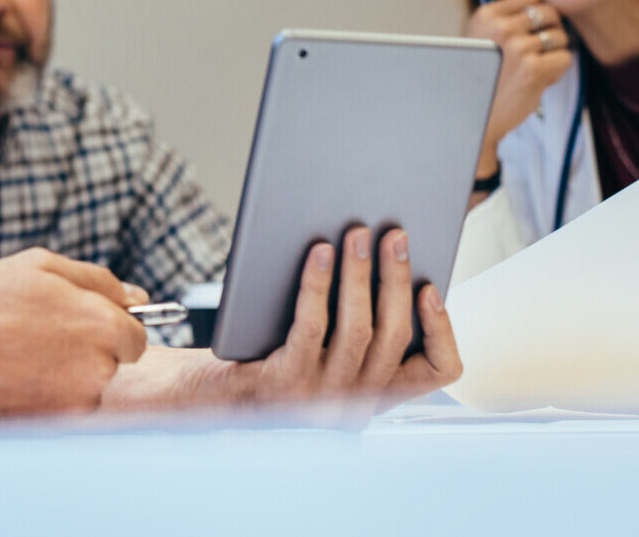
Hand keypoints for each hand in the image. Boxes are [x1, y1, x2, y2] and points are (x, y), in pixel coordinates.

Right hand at [0, 247, 146, 415]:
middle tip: (39, 334)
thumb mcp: (41, 266)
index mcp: (103, 324)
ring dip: (63, 373)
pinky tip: (11, 377)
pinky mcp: (50, 427)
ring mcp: (74, 402)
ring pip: (85, 386)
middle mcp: (98, 368)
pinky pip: (60, 408)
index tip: (79, 323)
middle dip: (87, 348)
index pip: (137, 335)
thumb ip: (99, 280)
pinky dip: (43, 396)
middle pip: (112, 362)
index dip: (108, 325)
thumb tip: (138, 297)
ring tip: (17, 353)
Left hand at [108, 227, 460, 423]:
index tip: (431, 286)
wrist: (195, 396)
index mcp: (373, 397)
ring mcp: (319, 400)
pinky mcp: (282, 386)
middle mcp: (353, 406)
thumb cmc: (262, 358)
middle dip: (398, 278)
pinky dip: (318, 285)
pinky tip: (318, 251)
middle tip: (395, 234)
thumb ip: (353, 321)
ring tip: (358, 233)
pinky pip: (311, 327)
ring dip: (362, 275)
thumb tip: (378, 253)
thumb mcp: (320, 346)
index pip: (437, 373)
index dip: (443, 329)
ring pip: (359, 330)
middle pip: (395, 337)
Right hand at [464, 0, 573, 173]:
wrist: (472, 118)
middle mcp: (501, 27)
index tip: (532, 33)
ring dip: (554, 54)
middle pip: (551, 13)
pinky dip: (558, 72)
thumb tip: (549, 8)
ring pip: (561, 37)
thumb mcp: (482, 39)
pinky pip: (565, 58)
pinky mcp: (533, 69)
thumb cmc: (481, 79)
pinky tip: (539, 81)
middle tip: (539, 53)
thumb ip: (506, 20)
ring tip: (534, 70)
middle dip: (551, 32)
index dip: (539, 16)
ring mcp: (518, 47)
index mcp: (486, 16)